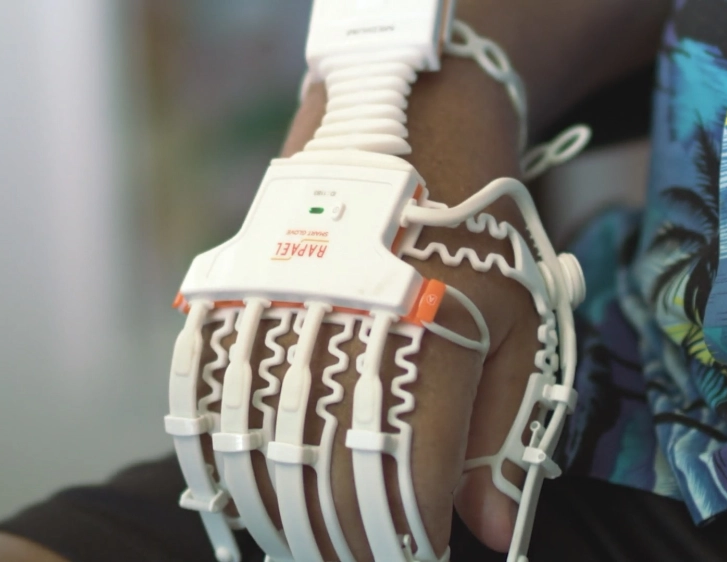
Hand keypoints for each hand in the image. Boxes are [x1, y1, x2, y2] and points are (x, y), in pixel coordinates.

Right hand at [199, 60, 538, 558]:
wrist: (404, 129)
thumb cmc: (474, 236)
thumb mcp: (517, 323)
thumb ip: (505, 431)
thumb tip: (490, 532)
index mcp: (429, 338)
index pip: (408, 484)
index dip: (410, 543)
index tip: (420, 558)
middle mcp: (342, 331)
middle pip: (328, 480)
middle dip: (347, 545)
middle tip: (363, 560)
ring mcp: (276, 311)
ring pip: (261, 452)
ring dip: (282, 516)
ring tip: (307, 543)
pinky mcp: (231, 296)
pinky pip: (208, 399)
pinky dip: (222, 459)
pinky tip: (245, 492)